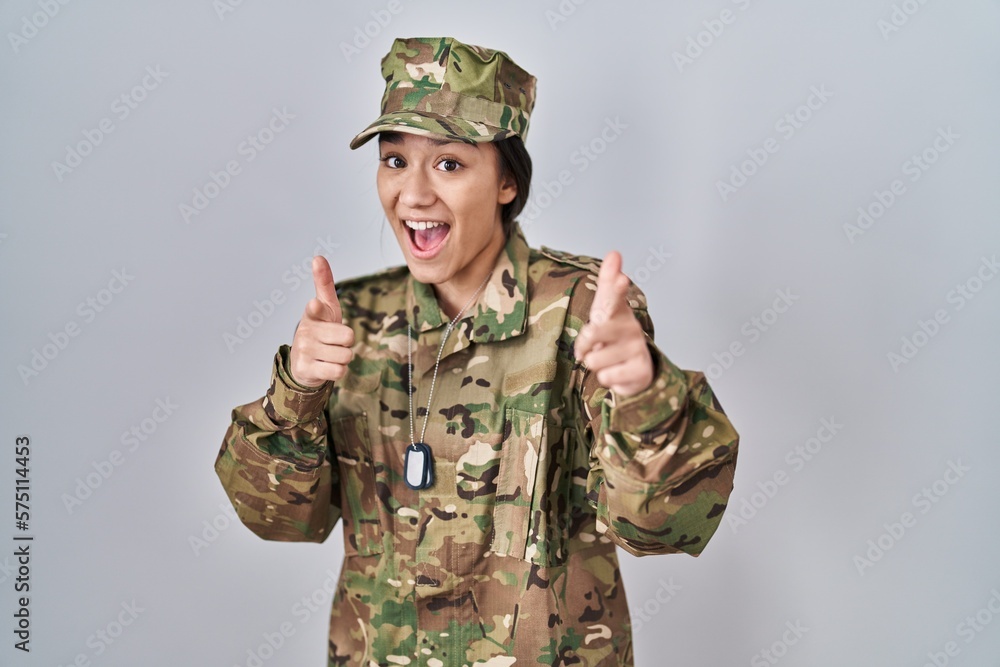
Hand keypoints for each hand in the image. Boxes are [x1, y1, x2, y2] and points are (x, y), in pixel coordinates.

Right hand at [288, 256, 354, 386]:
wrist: (304, 362)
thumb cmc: (321, 329)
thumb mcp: (326, 307)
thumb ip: (324, 283)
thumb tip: (318, 257)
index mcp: (312, 313)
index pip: (316, 308)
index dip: (317, 308)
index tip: (314, 305)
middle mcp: (305, 331)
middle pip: (348, 336)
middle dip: (348, 341)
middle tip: (335, 341)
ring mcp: (304, 351)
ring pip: (346, 355)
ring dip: (343, 357)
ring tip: (331, 354)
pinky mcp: (306, 370)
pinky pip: (339, 371)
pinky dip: (339, 370)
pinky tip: (327, 366)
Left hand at [574, 250, 653, 397]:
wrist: (635, 367)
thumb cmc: (613, 333)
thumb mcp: (605, 309)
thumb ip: (606, 283)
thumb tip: (615, 252)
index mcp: (618, 311)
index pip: (614, 297)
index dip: (615, 288)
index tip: (620, 279)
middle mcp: (631, 327)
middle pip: (593, 333)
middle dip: (585, 345)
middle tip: (594, 345)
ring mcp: (638, 349)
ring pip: (594, 360)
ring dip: (595, 364)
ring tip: (607, 359)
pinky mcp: (641, 371)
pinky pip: (606, 377)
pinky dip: (607, 378)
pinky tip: (617, 371)